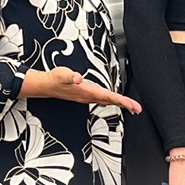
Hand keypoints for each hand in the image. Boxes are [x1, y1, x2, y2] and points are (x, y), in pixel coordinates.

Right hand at [21, 66, 141, 112]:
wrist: (46, 86)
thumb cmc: (54, 80)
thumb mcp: (61, 75)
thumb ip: (70, 76)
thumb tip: (78, 78)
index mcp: (87, 91)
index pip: (108, 97)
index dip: (122, 101)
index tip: (132, 106)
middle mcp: (89, 96)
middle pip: (111, 101)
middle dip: (125, 105)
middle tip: (138, 109)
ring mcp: (88, 97)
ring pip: (108, 101)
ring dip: (119, 104)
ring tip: (131, 107)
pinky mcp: (86, 94)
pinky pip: (102, 99)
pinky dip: (111, 100)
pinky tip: (114, 101)